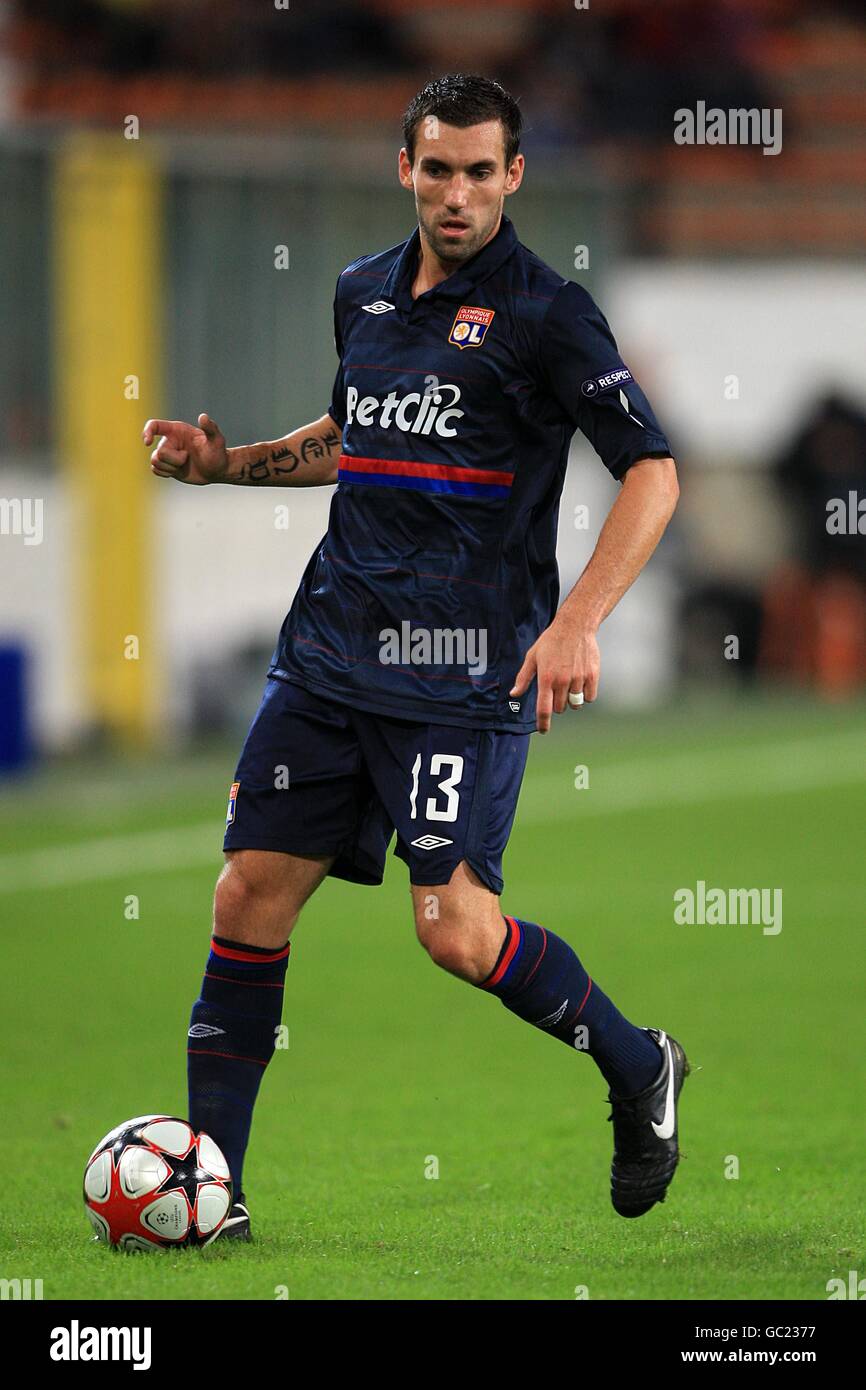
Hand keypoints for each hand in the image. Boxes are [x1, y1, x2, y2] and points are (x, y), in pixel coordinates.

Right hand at [142, 413, 228, 484]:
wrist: (217, 470)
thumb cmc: (217, 453)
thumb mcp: (216, 440)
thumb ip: (210, 428)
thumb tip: (203, 417)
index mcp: (177, 430)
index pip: (154, 425)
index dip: (147, 431)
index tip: (148, 442)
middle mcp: (169, 440)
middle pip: (159, 452)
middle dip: (174, 459)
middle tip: (188, 458)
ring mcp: (167, 454)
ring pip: (155, 462)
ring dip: (171, 467)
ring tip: (184, 465)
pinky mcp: (166, 466)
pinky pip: (155, 470)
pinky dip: (167, 473)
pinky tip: (178, 471)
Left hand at [510, 613, 599, 733]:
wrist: (575, 627)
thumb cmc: (551, 641)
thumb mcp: (532, 657)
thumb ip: (523, 678)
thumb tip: (514, 694)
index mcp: (546, 679)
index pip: (544, 709)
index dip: (543, 723)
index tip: (543, 730)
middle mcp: (562, 681)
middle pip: (560, 708)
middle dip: (556, 704)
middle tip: (556, 689)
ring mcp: (578, 679)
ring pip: (575, 704)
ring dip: (571, 700)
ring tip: (569, 684)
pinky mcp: (592, 676)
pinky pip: (590, 697)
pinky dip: (585, 695)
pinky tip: (581, 683)